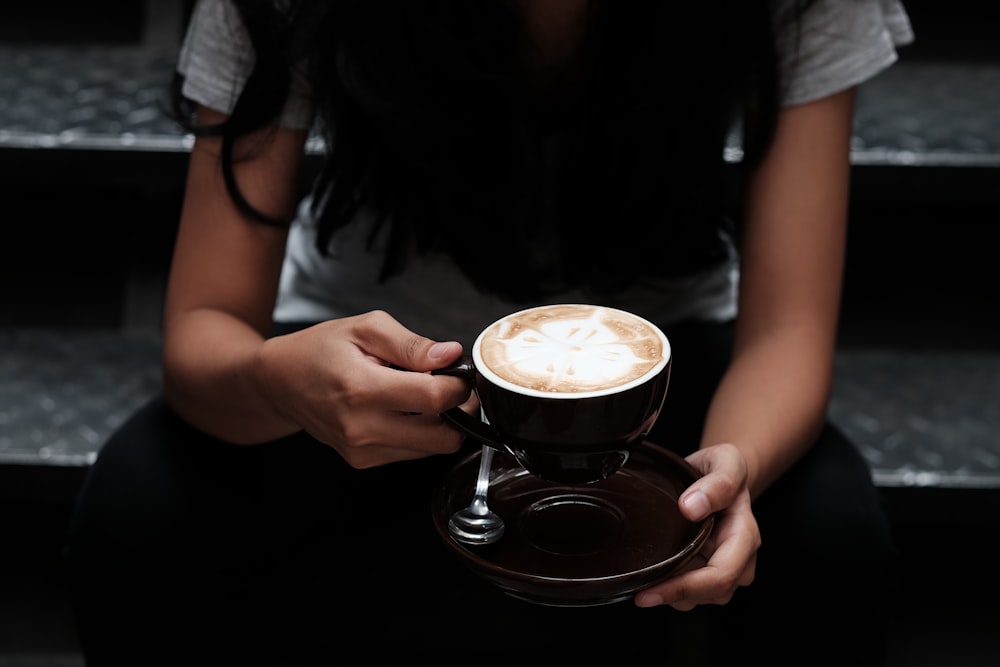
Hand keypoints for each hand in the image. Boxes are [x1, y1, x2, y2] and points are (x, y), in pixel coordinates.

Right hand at [253, 310, 475, 467]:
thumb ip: (411, 344)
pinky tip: (404, 410)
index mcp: (362, 388)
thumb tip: (450, 355)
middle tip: (453, 387)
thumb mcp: (365, 328)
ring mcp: (362, 449)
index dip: (459, 386)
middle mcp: (362, 427)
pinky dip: (420, 433)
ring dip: (440, 424)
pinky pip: (412, 453)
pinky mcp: (363, 461)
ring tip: (421, 395)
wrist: (279, 382)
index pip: (434, 399)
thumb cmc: (319, 350)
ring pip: (432, 449)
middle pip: (442, 437)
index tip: (459, 373)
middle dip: (459, 411)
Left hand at [633, 442, 759, 610]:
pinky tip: (655, 573)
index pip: (721, 575)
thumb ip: (717, 482)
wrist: (719, 475)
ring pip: (699, 597)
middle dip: (673, 595)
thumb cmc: (722, 469)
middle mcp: (740, 557)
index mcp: (745, 534)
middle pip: (710, 593)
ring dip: (672, 593)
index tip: (650, 589)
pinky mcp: (710, 571)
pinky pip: (692, 591)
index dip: (685, 587)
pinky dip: (671, 587)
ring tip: (647, 576)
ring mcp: (726, 567)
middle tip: (639, 590)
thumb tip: (692, 508)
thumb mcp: (725, 461)